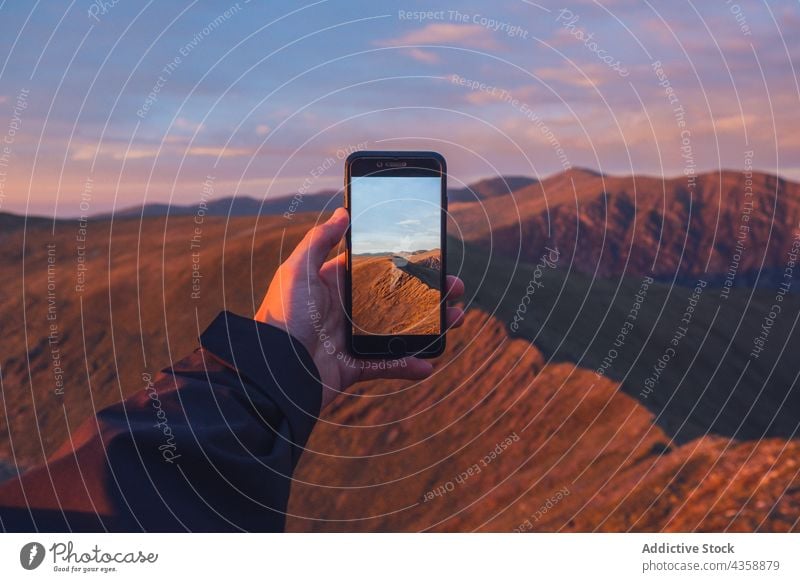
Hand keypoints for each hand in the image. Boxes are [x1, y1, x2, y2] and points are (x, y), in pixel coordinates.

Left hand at [255, 208, 464, 407]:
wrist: (274, 371)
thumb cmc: (281, 316)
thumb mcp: (297, 271)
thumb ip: (320, 240)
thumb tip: (343, 212)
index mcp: (334, 285)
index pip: (375, 268)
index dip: (403, 262)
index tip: (430, 255)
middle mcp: (346, 310)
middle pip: (396, 298)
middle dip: (428, 293)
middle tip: (454, 286)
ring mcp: (352, 339)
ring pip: (400, 331)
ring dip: (429, 327)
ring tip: (455, 319)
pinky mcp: (354, 367)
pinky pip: (387, 365)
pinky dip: (409, 365)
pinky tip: (429, 363)